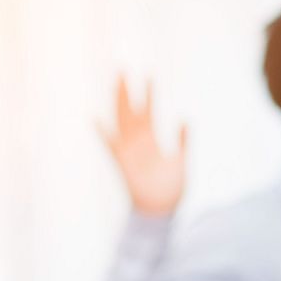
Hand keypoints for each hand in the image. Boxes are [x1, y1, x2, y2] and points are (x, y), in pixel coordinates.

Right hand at [97, 77, 187, 216]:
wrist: (161, 211)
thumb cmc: (169, 189)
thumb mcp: (181, 160)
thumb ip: (182, 141)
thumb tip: (185, 119)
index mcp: (150, 141)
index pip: (147, 111)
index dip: (148, 94)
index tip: (149, 75)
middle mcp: (138, 143)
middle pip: (130, 111)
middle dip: (127, 91)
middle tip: (123, 69)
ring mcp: (130, 152)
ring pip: (122, 121)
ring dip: (120, 103)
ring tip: (117, 83)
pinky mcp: (124, 165)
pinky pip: (111, 148)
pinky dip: (104, 136)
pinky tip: (96, 121)